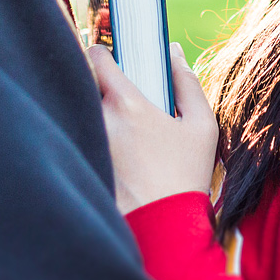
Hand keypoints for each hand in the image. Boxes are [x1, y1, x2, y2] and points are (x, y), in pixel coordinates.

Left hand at [87, 42, 219, 213]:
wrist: (162, 227)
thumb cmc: (186, 175)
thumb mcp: (202, 125)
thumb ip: (188, 83)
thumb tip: (175, 52)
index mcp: (128, 104)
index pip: (97, 58)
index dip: (101, 52)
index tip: (107, 55)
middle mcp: (99, 122)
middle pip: (82, 83)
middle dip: (92, 81)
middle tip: (111, 90)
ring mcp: (86, 144)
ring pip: (77, 111)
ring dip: (88, 109)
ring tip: (113, 125)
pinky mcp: (81, 165)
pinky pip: (77, 137)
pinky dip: (85, 135)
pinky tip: (110, 152)